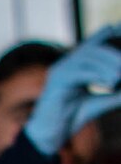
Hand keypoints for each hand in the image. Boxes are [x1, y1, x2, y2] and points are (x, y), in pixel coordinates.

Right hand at [23, 30, 120, 155]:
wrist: (50, 133)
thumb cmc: (70, 117)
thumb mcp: (97, 103)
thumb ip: (113, 95)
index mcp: (76, 65)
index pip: (93, 44)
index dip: (108, 34)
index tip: (120, 30)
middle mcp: (67, 64)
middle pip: (92, 49)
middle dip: (112, 54)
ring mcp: (60, 70)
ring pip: (86, 57)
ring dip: (106, 65)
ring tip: (119, 77)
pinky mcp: (57, 81)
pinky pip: (78, 72)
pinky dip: (96, 75)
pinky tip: (109, 83)